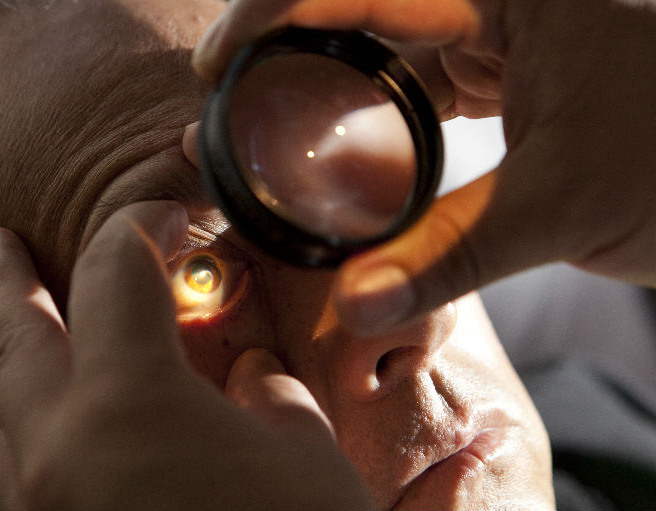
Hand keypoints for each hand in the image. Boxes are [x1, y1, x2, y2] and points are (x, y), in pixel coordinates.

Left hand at [0, 201, 371, 508]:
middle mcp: (58, 446)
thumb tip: (251, 378)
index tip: (165, 218)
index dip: (141, 228)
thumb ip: (272, 404)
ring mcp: (35, 507)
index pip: (116, 273)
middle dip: (3, 277)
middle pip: (16, 332)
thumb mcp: (307, 464)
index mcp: (128, 399)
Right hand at [188, 0, 655, 335]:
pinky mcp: (505, 75)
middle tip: (225, 98)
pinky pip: (418, 84)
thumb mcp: (562, 207)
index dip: (272, 14)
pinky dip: (373, 116)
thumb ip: (449, 256)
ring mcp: (500, 37)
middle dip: (286, 48)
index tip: (215, 63)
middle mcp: (496, 4)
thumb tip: (353, 305)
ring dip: (325, 84)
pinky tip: (340, 150)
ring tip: (268, 128)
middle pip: (362, 9)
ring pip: (384, 47)